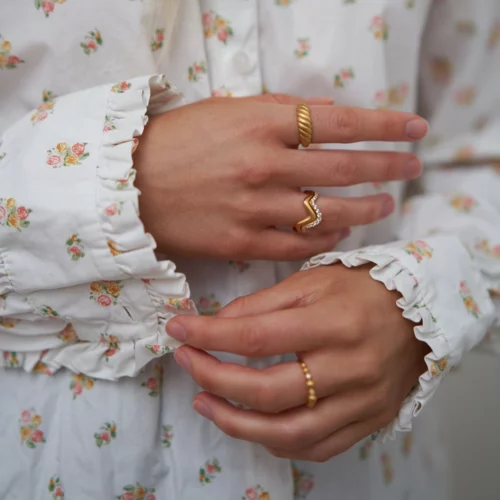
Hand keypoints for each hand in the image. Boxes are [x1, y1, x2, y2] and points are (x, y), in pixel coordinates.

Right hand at [134, 93, 426, 259]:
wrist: (129, 186)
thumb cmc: (176, 142)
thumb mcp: (225, 111)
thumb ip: (278, 111)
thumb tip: (325, 114)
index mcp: (260, 124)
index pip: (339, 121)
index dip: (384, 125)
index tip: (414, 129)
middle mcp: (263, 165)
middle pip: (343, 168)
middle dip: (386, 168)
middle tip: (412, 169)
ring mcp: (254, 208)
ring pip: (326, 213)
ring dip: (364, 209)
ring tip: (385, 206)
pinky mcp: (241, 243)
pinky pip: (297, 245)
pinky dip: (324, 241)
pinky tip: (339, 235)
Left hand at [166, 265, 428, 460]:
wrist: (422, 312)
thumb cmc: (363, 289)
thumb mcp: (313, 281)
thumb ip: (264, 304)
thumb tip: (217, 324)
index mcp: (335, 322)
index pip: (257, 337)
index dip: (210, 335)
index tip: (179, 330)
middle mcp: (350, 367)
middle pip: (267, 390)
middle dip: (214, 379)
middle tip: (187, 364)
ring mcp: (361, 402)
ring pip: (288, 432)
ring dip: (236, 423)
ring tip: (205, 402)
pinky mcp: (368, 421)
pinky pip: (316, 447)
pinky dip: (276, 441)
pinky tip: (252, 423)